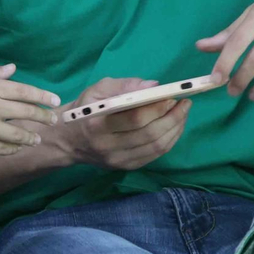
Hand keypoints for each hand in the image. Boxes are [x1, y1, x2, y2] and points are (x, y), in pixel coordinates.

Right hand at [0, 63, 60, 155]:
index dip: (42, 96)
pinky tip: (19, 146)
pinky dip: (15, 148)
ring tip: (37, 138)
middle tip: (53, 119)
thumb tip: (13, 68)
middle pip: (26, 112)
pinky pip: (5, 148)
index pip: (24, 91)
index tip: (55, 101)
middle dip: (44, 116)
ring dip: (31, 136)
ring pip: (19, 134)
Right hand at [54, 77, 189, 170]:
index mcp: (97, 124)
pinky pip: (155, 155)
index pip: (134, 118)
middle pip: (149, 134)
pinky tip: (174, 127)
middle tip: (184, 103)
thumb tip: (153, 85)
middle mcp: (107, 146)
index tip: (171, 95)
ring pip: (156, 147)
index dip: (157, 107)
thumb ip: (124, 85)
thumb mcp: (97, 89)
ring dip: (175, 129)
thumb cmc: (85, 109)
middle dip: (173, 118)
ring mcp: (117, 161)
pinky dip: (170, 140)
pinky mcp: (125, 167)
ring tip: (183, 113)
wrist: (69, 140)